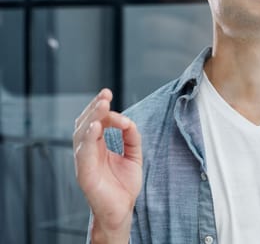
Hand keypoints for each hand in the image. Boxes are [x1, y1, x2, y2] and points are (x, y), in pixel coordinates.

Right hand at [73, 89, 142, 242]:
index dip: (101, 107)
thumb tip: (129, 121)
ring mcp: (84, 161)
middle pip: (85, 123)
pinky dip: (87, 138)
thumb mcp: (133, 155)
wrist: (122, 210)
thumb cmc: (124, 185)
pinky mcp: (85, 173)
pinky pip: (83, 153)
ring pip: (81, 134)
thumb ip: (132, 138)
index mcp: (98, 146)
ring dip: (92, 118)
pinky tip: (94, 127)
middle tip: (105, 95)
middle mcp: (88, 151)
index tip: (108, 93)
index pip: (95, 120)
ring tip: (102, 105)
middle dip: (95, 108)